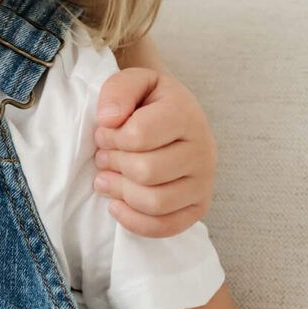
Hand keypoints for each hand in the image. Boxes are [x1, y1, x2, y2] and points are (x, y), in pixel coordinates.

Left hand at [94, 65, 215, 237]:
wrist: (175, 115)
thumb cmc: (149, 102)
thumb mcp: (133, 81)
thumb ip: (117, 90)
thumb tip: (109, 119)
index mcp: (186, 114)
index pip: (139, 135)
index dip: (110, 137)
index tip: (103, 132)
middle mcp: (203, 148)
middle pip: (146, 171)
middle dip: (113, 165)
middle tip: (103, 157)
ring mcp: (204, 180)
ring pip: (155, 202)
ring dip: (120, 193)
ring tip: (106, 179)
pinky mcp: (199, 206)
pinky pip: (166, 227)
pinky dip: (135, 222)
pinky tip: (116, 205)